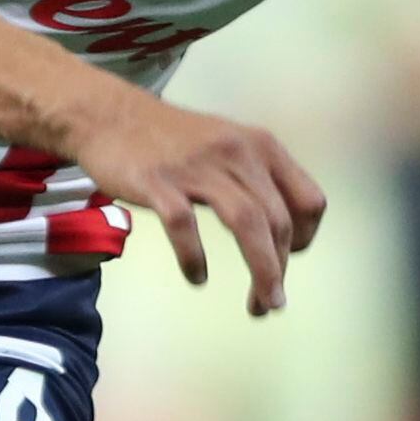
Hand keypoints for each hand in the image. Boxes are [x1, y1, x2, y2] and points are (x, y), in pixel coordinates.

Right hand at [61, 88, 326, 313]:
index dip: (306, 238)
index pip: (309, 200)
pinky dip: (194, 258)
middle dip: (280, 269)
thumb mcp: (227, 145)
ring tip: (258, 305)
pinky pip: (185, 227)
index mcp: (261, 146)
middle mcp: (237, 154)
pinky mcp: (159, 183)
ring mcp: (198, 167)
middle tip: (271, 302)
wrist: (110, 115)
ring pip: (247, 223)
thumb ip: (254, 179)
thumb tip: (278, 230)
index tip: (289, 260)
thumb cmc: (171, 139)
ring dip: (260, 270)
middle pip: (278, 221)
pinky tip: (197, 277)